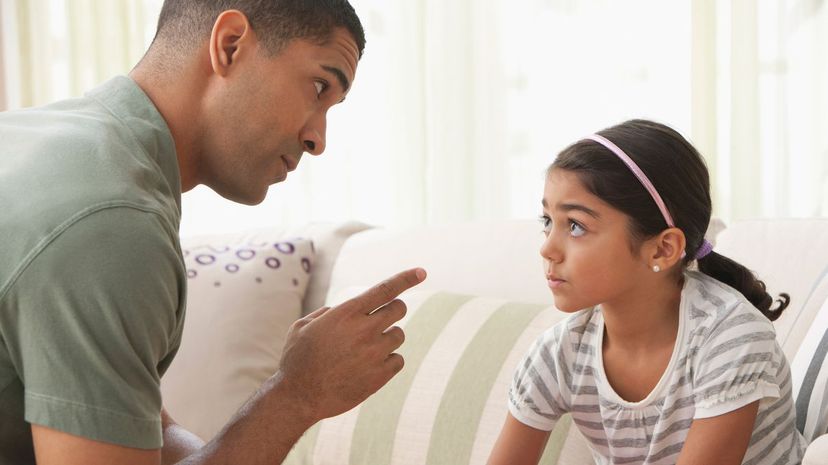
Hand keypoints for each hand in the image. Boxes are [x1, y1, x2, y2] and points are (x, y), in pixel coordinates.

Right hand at [276, 267, 426, 421]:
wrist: (299, 397)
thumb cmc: (297, 359)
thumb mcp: (303, 326)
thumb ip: (328, 312)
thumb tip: (343, 309)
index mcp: (346, 313)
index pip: (385, 289)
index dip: (406, 278)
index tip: (422, 272)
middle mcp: (364, 329)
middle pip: (398, 309)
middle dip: (392, 311)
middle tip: (379, 320)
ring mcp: (374, 353)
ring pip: (398, 335)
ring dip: (387, 338)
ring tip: (364, 351)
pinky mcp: (380, 375)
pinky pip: (398, 359)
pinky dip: (388, 361)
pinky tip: (368, 367)